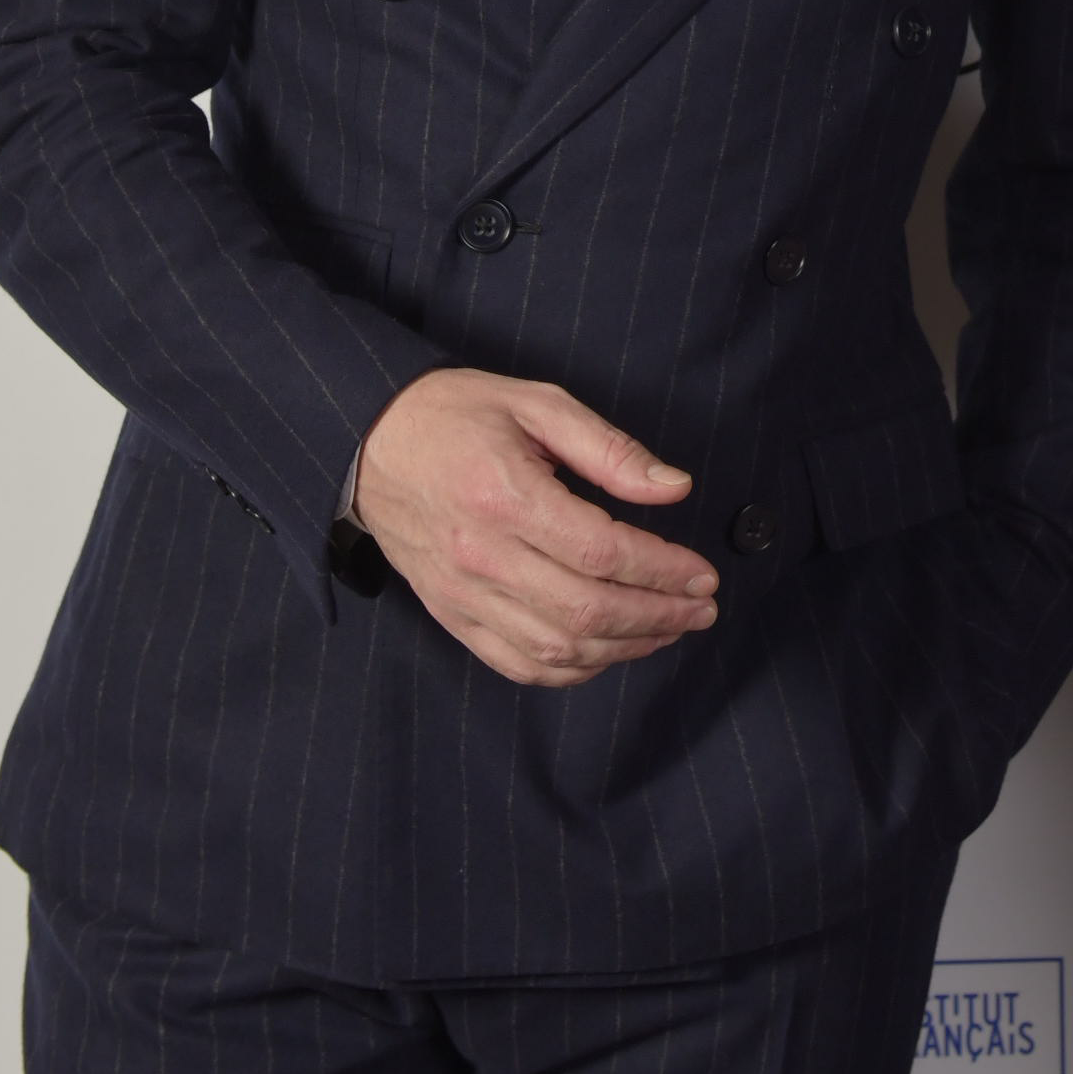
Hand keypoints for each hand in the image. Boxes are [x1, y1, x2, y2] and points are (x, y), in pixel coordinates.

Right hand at [352, 369, 719, 688]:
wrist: (368, 443)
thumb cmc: (455, 415)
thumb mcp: (536, 404)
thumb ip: (608, 448)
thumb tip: (674, 487)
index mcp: (507, 497)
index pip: (603, 553)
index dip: (663, 571)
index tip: (704, 574)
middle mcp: (483, 556)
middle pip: (587, 611)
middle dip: (659, 616)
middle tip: (701, 608)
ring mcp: (464, 595)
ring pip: (558, 649)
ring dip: (625, 649)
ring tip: (669, 629)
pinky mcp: (451, 615)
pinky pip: (518, 664)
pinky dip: (572, 670)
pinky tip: (608, 652)